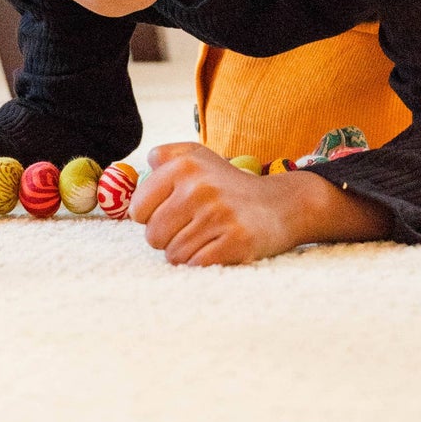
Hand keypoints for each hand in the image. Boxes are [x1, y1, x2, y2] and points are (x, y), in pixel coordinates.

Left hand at [130, 142, 389, 264]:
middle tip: (192, 228)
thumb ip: (166, 156)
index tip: (171, 214)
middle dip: (168, 239)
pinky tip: (217, 249)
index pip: (138, 210)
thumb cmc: (230, 185)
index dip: (151, 217)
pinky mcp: (236, 241)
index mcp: (185, 166)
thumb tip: (143, 166)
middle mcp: (199, 187)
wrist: (282, 204)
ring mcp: (219, 215)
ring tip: (207, 237)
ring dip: (187, 253)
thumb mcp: (199, 157)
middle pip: (154, 236)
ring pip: (174, 255)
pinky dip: (202, 263)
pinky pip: (196, 265)